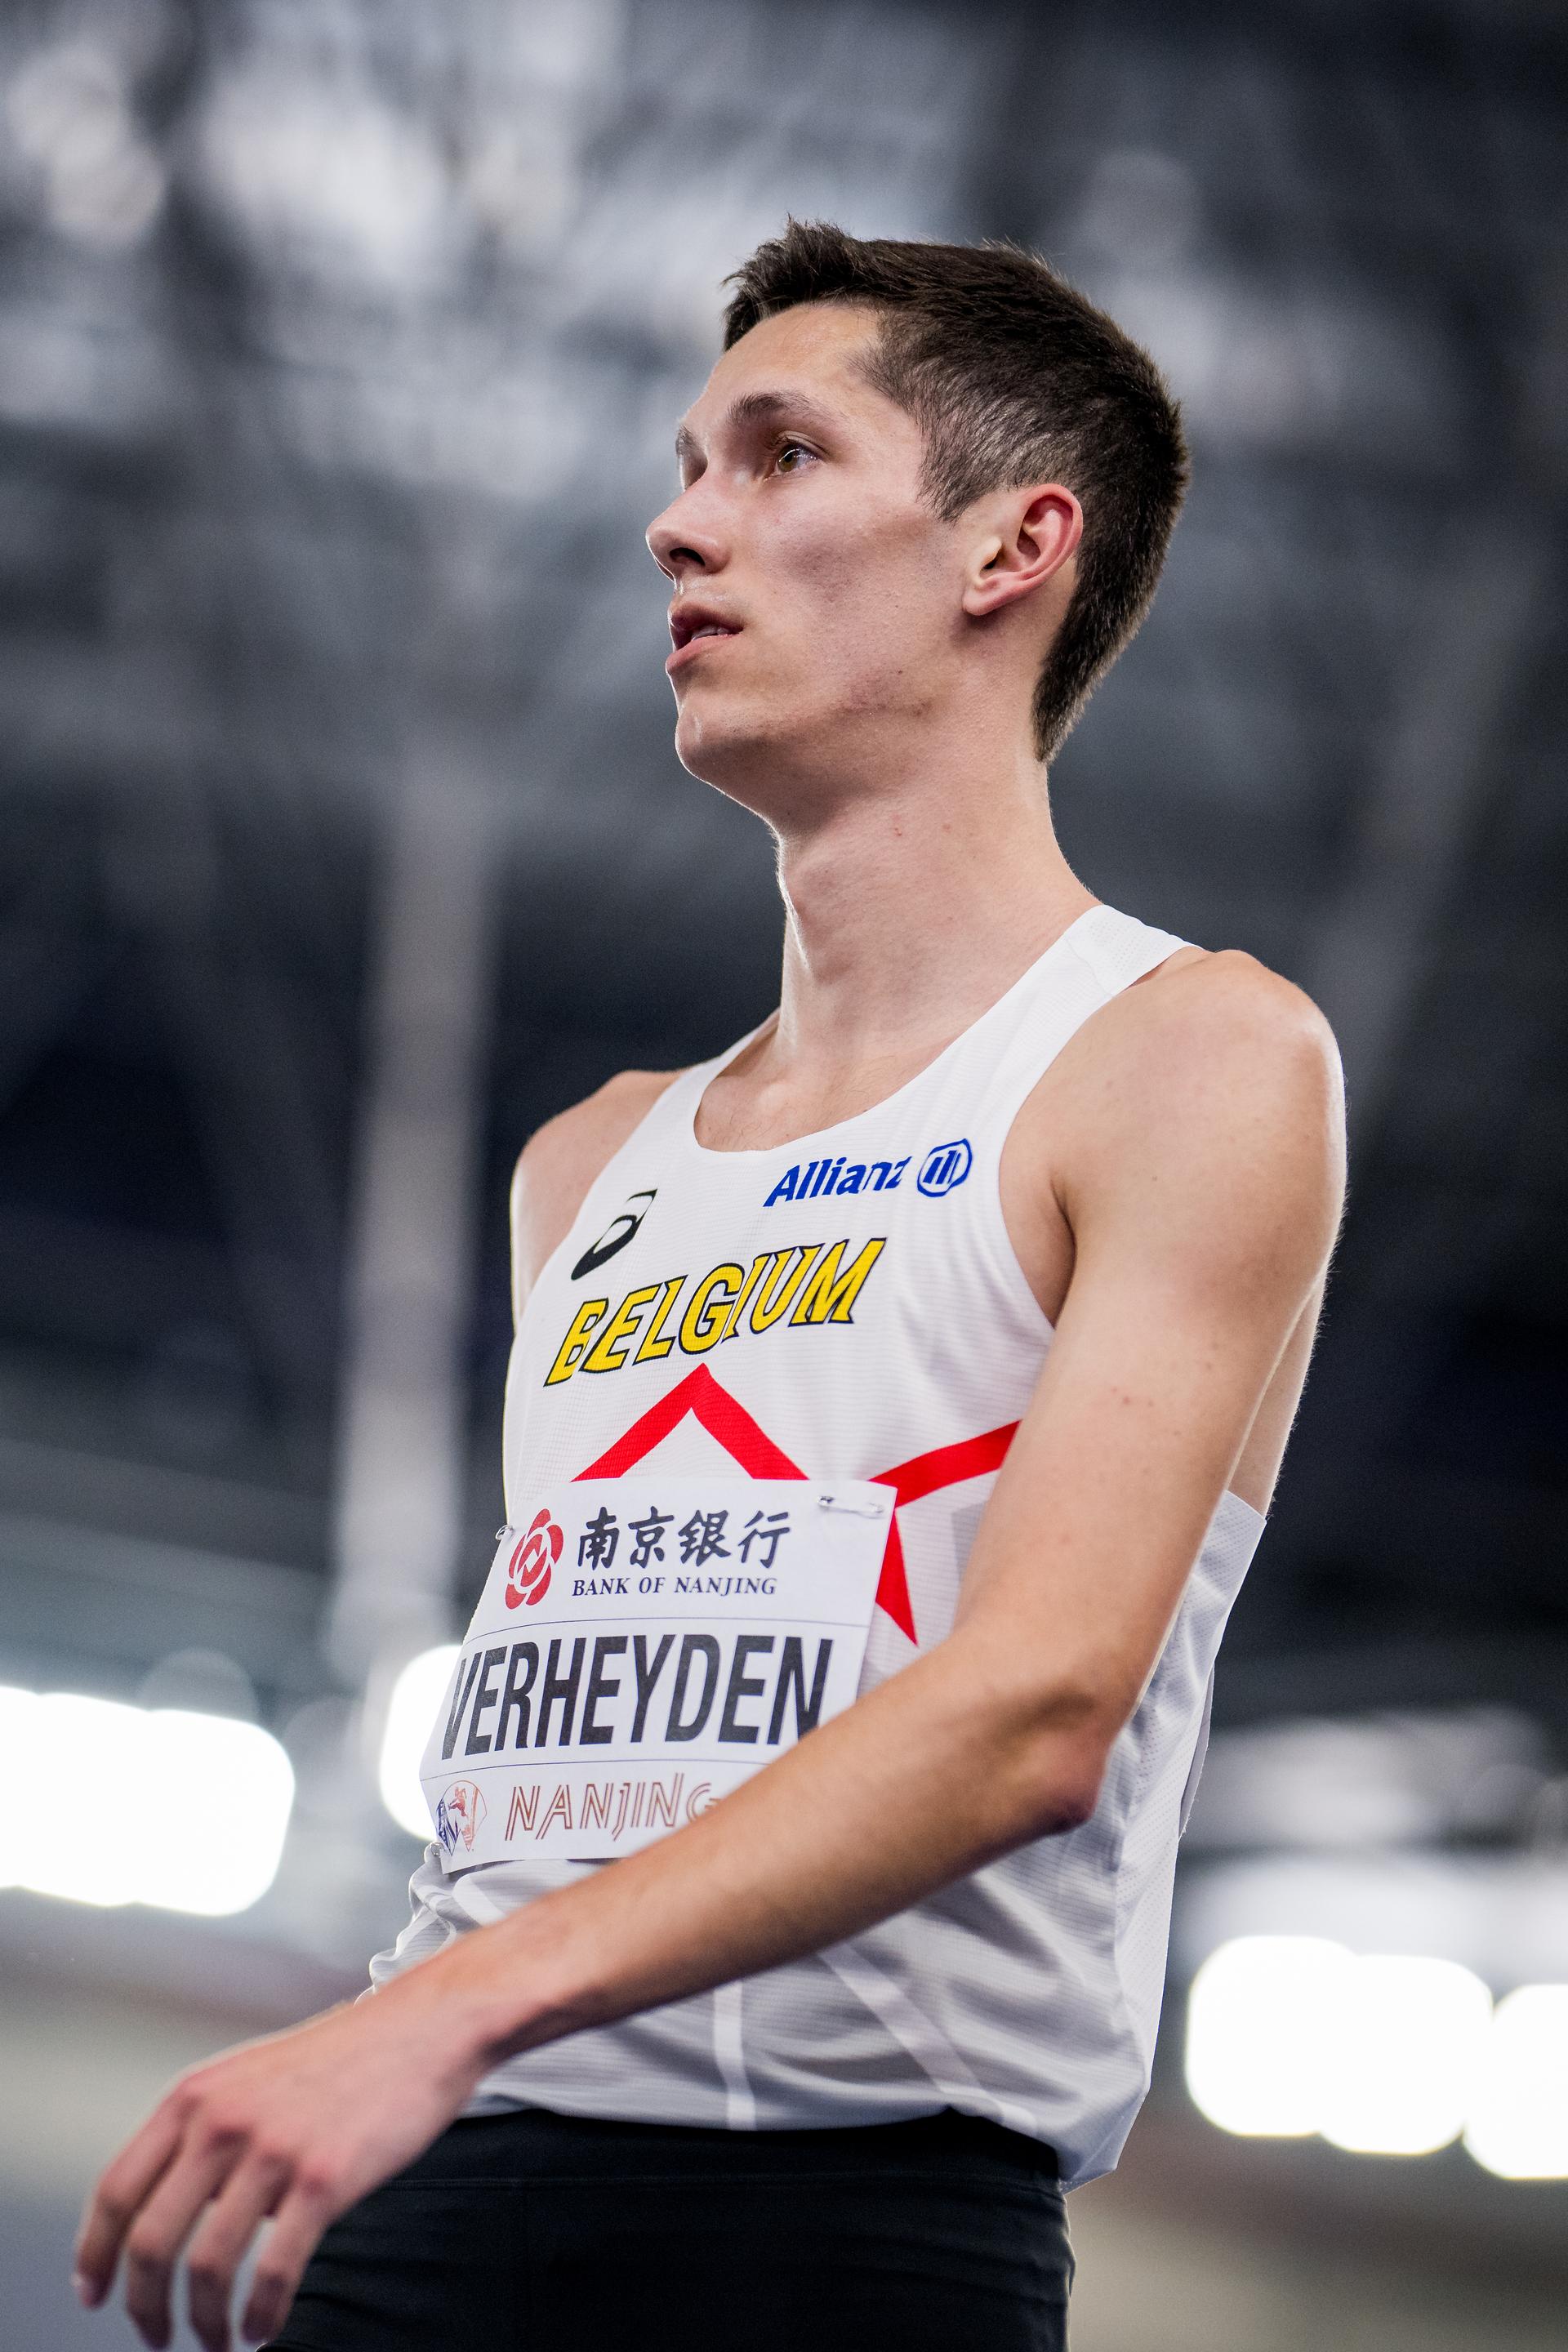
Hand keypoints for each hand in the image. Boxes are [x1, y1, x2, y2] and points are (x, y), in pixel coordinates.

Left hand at [73, 1977, 488, 2350]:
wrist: (422, 2029)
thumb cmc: (344, 2058)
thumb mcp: (251, 2077)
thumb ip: (206, 2132)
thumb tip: (178, 2212)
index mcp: (196, 2095)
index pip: (116, 2189)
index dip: (95, 2254)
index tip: (94, 2293)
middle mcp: (222, 2120)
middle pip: (151, 2240)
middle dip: (144, 2306)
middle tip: (156, 2336)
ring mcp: (272, 2149)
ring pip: (207, 2267)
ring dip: (204, 2323)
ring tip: (217, 2340)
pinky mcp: (323, 2179)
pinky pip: (273, 2272)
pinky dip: (261, 2316)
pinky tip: (263, 2327)